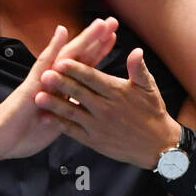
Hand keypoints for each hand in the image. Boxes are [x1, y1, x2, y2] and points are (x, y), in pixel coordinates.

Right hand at [0, 17, 117, 164]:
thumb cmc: (25, 132)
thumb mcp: (55, 121)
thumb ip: (67, 109)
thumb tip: (81, 105)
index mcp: (62, 89)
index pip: (84, 67)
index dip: (98, 52)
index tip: (113, 36)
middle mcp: (54, 79)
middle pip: (79, 56)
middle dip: (96, 39)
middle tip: (112, 21)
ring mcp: (43, 80)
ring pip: (67, 55)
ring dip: (83, 39)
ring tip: (98, 24)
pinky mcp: (32, 85)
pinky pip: (44, 64)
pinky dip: (53, 47)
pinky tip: (62, 32)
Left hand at [34, 47, 178, 168]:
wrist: (157, 146)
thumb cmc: (153, 112)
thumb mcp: (149, 88)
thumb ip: (138, 69)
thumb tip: (136, 50)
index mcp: (116, 92)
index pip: (92, 78)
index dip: (76, 69)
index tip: (62, 60)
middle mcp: (105, 108)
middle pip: (79, 93)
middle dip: (60, 83)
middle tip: (44, 75)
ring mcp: (98, 126)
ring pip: (72, 112)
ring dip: (54, 104)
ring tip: (38, 97)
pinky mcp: (94, 141)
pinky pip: (73, 131)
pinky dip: (59, 124)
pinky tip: (46, 118)